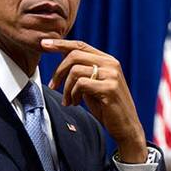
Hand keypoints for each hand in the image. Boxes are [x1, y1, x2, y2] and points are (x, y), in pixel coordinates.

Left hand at [43, 38, 147, 161]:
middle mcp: (111, 64)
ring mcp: (112, 75)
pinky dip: (73, 94)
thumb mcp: (93, 85)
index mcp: (108, 61)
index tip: (44, 44)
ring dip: (66, 87)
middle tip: (53, 85)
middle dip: (59, 71)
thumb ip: (82, 71)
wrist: (126, 127)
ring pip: (75, 70)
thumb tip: (62, 59)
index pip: (80, 45)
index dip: (61, 44)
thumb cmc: (107, 107)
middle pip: (75, 55)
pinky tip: (75, 103)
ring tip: (68, 100)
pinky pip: (81, 84)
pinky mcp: (109, 88)